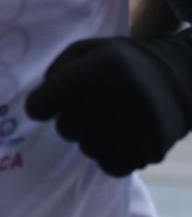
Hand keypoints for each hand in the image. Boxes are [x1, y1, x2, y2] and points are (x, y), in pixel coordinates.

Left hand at [26, 35, 191, 176]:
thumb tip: (38, 108)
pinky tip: (121, 137)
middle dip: (71, 118)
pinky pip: (110, 166)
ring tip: (111, 118)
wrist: (179, 78)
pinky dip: (110, 155)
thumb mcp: (85, 50)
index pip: (44, 104)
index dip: (41, 105)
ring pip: (87, 149)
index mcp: (100, 66)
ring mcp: (140, 126)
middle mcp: (121, 96)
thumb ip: (56, 72)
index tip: (47, 103)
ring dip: (91, 137)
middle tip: (91, 105)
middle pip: (65, 129)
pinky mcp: (153, 150)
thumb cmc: (120, 63)